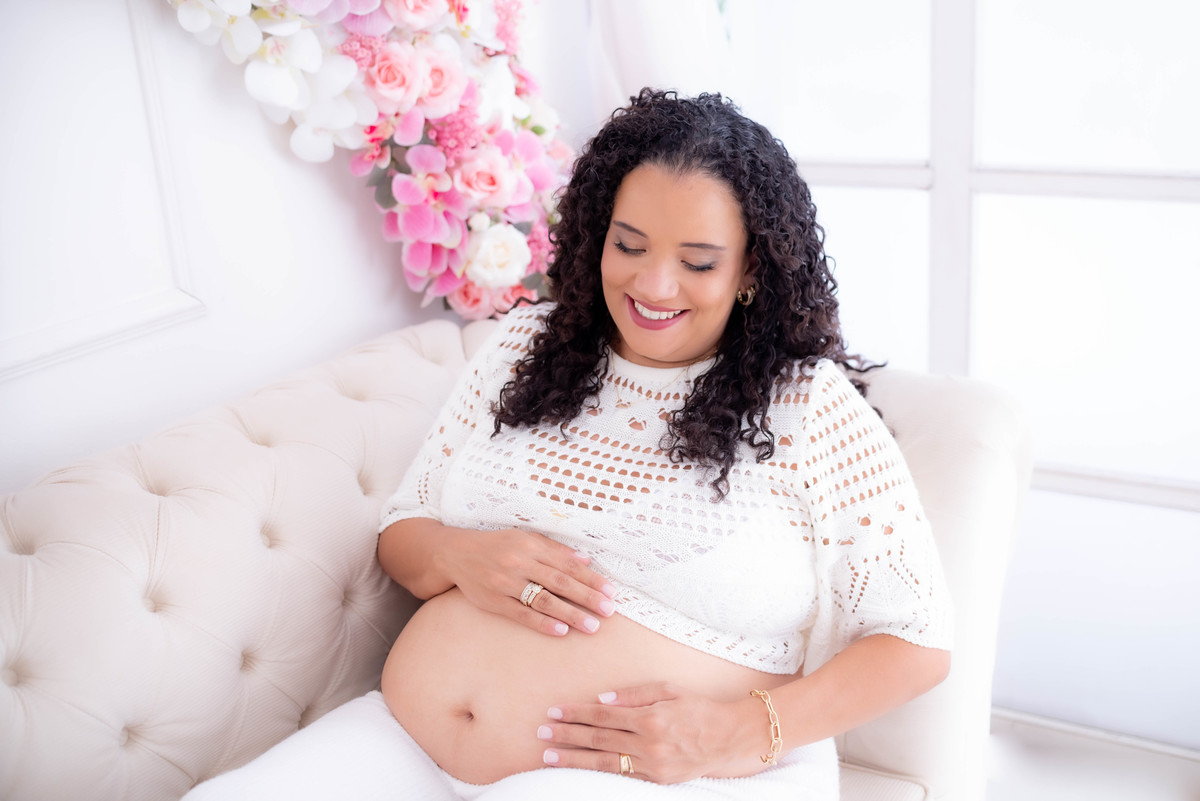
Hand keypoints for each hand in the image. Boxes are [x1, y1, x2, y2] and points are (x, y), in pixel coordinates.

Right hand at [442, 527, 616, 636]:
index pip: (568, 564)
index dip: (591, 579)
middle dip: (586, 597)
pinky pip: (521, 614)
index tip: (610, 591)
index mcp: (531, 546)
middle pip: (560, 582)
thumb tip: (586, 560)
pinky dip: (542, 623)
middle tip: (608, 610)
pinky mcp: (494, 601)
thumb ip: (555, 549)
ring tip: (591, 626)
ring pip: (543, 600)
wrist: (456, 553)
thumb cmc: (497, 545)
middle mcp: (520, 563)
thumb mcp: (526, 538)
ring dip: (570, 614)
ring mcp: (506, 583)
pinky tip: (560, 630)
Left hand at [537, 682, 767, 782]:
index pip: (603, 715)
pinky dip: (598, 770)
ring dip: (574, 759)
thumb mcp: (668, 690)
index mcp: (650, 718)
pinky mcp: (657, 780)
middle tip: (541, 733)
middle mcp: (649, 744)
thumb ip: (633, 694)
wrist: (728, 739)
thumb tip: (601, 698)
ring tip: (549, 756)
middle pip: (598, 739)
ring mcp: (652, 765)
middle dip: (567, 736)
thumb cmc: (698, 708)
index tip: (554, 711)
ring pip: (604, 762)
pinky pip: (622, 774)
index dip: (576, 713)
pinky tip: (580, 767)